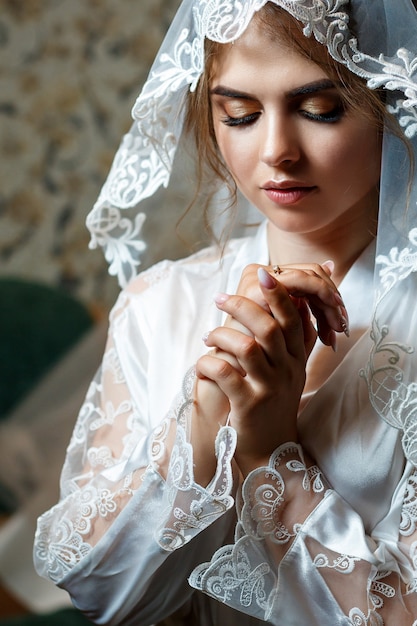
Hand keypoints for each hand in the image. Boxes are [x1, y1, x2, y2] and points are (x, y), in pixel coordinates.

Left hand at [195, 262, 348, 474]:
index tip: (261, 273)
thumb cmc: (274, 402)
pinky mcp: (249, 405)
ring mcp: (269, 388)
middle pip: (270, 327)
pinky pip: (225, 374)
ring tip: (208, 336)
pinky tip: (202, 363)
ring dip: (222, 334)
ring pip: (247, 347)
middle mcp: (287, 370)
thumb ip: (290, 339)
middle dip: (244, 306)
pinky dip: (209, 363)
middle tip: (220, 298)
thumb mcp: (289, 370)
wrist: (270, 448)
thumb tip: (292, 301)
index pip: (292, 318)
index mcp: (296, 358)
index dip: (278, 293)